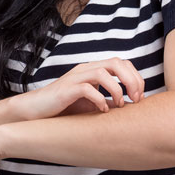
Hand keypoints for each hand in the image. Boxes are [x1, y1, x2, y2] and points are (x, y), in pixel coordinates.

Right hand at [12, 57, 145, 119]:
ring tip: (119, 105)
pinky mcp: (66, 89)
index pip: (122, 63)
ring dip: (118, 89)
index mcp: (93, 70)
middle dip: (132, 80)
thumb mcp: (92, 104)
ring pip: (104, 72)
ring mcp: (75, 78)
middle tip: (136, 99)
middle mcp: (86, 69)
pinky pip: (88, 88)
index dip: (136, 77)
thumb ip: (108, 101)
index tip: (140, 97)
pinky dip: (100, 100)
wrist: (34, 111)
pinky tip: (102, 111)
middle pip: (117, 63)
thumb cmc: (63, 108)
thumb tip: (131, 107)